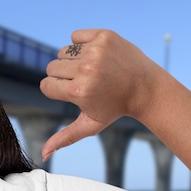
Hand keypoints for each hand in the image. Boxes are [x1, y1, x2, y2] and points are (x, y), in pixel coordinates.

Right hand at [38, 29, 168, 158]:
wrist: (146, 88)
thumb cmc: (115, 109)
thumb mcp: (90, 125)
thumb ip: (65, 138)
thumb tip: (44, 154)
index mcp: (79, 92)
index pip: (46, 85)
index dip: (57, 90)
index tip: (74, 93)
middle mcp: (86, 69)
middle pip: (52, 67)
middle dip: (63, 75)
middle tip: (86, 81)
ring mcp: (96, 51)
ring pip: (63, 51)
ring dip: (73, 60)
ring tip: (93, 69)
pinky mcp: (104, 36)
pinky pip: (76, 35)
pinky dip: (82, 43)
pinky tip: (96, 55)